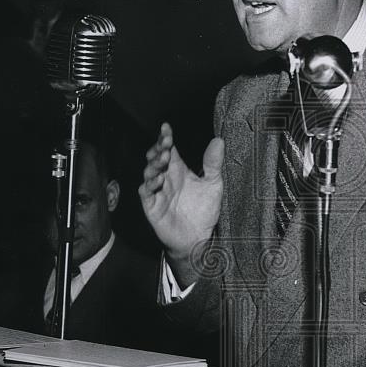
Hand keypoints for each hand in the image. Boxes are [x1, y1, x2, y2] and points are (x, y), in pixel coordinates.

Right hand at [139, 123, 223, 286]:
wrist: (197, 238)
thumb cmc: (204, 211)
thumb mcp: (213, 184)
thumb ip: (213, 163)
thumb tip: (219, 140)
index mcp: (178, 170)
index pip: (168, 149)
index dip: (165, 138)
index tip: (166, 128)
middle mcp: (166, 178)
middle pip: (156, 157)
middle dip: (158, 148)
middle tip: (165, 142)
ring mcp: (157, 191)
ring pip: (149, 172)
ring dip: (155, 163)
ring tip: (165, 157)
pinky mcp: (152, 205)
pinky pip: (146, 192)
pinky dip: (151, 184)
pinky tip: (160, 179)